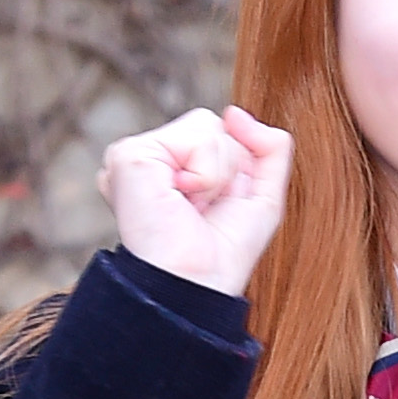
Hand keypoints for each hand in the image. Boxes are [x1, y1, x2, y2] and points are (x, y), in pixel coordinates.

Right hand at [96, 103, 292, 296]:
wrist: (197, 286)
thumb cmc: (224, 255)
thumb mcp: (261, 197)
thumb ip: (268, 148)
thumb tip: (234, 112)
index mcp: (172, 168)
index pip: (220, 135)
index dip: (235, 173)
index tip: (215, 212)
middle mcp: (151, 160)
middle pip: (215, 126)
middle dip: (228, 170)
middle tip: (203, 211)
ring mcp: (136, 155)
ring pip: (208, 125)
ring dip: (217, 174)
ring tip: (192, 207)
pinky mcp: (129, 155)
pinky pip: (196, 136)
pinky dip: (205, 174)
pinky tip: (179, 199)